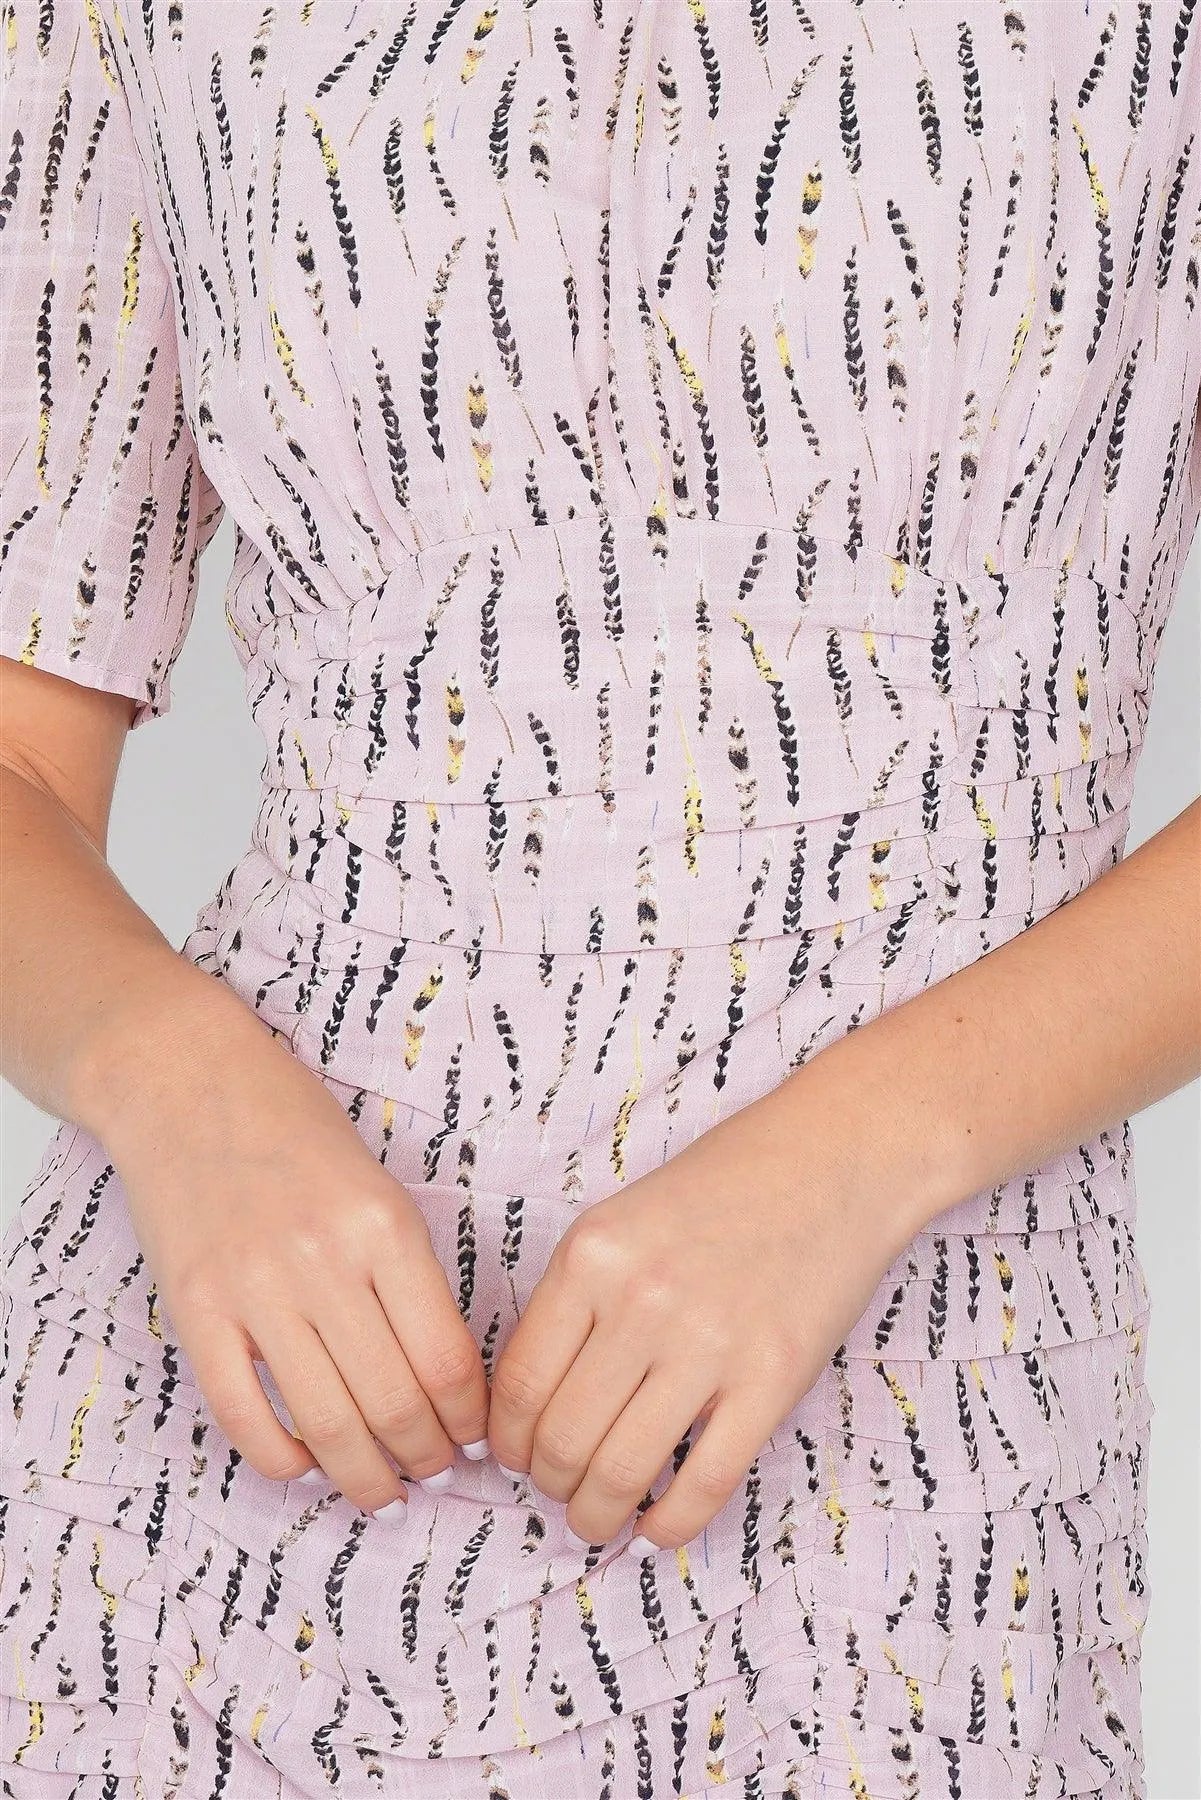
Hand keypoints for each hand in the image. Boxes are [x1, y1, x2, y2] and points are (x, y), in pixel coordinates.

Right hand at [91, 984, 491, 1517]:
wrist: (186, 1081)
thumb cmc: (295, 1128)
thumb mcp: (379, 1186)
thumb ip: (410, 1272)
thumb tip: (446, 1375)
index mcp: (385, 1228)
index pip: (448, 1360)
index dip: (471, 1419)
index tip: (477, 1439)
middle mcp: (324, 1263)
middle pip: (394, 1403)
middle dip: (425, 1458)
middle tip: (434, 1472)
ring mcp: (253, 1290)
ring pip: (325, 1422)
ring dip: (363, 1476)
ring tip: (381, 1491)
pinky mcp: (194, 1310)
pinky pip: (241, 1415)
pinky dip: (280, 1458)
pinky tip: (304, 1466)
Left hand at [486, 1082, 927, 1549]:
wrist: (834, 1160)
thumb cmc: (724, 1186)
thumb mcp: (622, 1218)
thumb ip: (575, 1299)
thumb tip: (531, 1402)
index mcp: (592, 1256)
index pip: (519, 1383)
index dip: (507, 1442)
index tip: (515, 1458)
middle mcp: (642, 1301)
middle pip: (563, 1437)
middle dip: (551, 1485)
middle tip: (559, 1493)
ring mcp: (709, 1344)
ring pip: (623, 1470)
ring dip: (599, 1515)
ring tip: (600, 1520)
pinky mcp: (772, 1380)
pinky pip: (706, 1482)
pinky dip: (672, 1524)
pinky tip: (658, 1529)